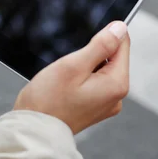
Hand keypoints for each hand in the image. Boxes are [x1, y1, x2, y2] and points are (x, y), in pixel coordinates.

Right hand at [14, 21, 129, 133]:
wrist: (34, 130)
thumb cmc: (48, 100)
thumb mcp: (74, 65)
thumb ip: (101, 45)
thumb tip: (120, 28)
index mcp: (117, 84)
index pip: (123, 44)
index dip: (103, 36)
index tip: (84, 45)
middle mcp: (117, 96)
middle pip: (112, 57)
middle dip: (91, 54)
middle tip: (70, 66)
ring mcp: (107, 104)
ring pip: (101, 69)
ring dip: (85, 66)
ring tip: (66, 79)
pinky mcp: (96, 107)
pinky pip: (94, 82)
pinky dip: (81, 78)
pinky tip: (67, 86)